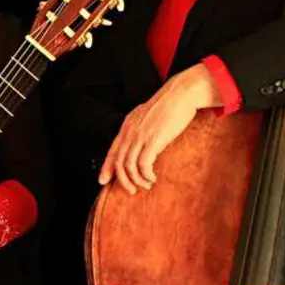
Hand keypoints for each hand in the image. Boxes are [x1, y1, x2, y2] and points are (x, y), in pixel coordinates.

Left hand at [99, 65, 217, 193]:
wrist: (181, 94)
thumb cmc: (168, 106)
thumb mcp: (147, 116)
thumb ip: (140, 129)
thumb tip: (140, 144)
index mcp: (127, 126)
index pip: (112, 151)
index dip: (106, 168)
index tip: (103, 180)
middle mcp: (130, 132)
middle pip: (118, 161)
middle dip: (123, 180)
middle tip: (131, 190)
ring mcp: (141, 136)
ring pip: (129, 165)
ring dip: (136, 179)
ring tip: (146, 184)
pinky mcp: (154, 139)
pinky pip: (143, 164)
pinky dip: (146, 174)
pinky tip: (152, 177)